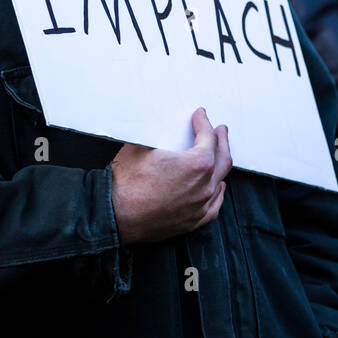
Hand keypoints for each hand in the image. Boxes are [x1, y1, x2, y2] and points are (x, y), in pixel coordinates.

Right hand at [110, 108, 231, 244]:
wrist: (116, 214)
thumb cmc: (127, 182)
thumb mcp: (142, 145)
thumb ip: (157, 132)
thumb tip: (157, 122)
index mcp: (197, 164)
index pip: (208, 138)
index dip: (204, 123)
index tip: (200, 116)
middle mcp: (204, 186)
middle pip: (222, 158)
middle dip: (221, 140)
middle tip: (220, 130)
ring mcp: (200, 206)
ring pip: (219, 181)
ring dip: (219, 164)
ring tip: (219, 155)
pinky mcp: (192, 221)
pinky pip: (214, 205)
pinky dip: (217, 192)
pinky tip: (218, 186)